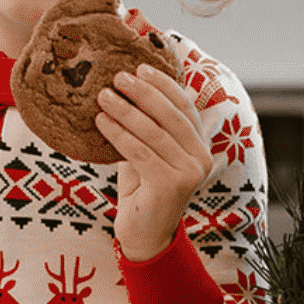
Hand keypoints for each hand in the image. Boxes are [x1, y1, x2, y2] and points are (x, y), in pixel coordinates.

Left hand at [95, 64, 212, 262]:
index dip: (164, 85)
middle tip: (118, 77)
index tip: (140, 67)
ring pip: (154, 133)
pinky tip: (101, 122)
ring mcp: (189, 173)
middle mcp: (201, 159)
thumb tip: (125, 90)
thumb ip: (146, 128)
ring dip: (126, 111)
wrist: (144, 236)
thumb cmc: (142, 191)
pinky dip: (119, 135)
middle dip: (143, 93)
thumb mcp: (147, 153)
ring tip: (103, 96)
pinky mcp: (171, 186)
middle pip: (171, 116)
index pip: (184, 107)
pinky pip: (141, 153)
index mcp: (199, 147)